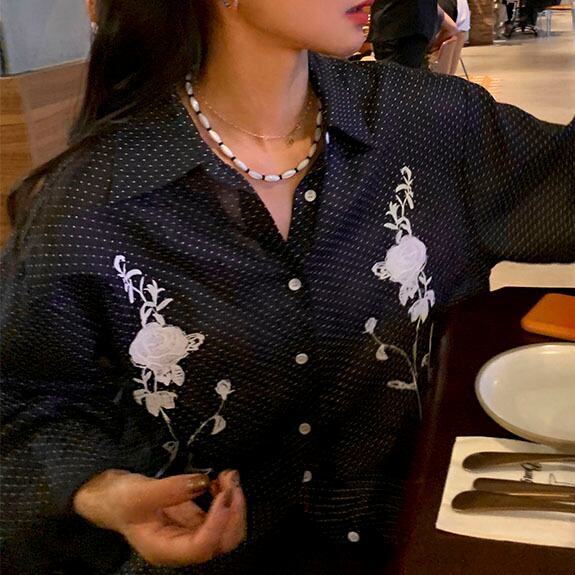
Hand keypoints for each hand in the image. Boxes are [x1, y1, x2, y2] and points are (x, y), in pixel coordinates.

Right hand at [73, 469, 245, 566]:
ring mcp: (190, 533)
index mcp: (165, 549)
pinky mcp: (193, 520)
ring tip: (227, 476)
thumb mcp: (138, 492)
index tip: (225, 493)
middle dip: (234, 511)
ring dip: (233, 503)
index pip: (202, 546)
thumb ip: (170, 489)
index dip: (219, 521)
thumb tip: (202, 482)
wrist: (107, 498)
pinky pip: (219, 516)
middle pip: (222, 542)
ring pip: (226, 530)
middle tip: (230, 479)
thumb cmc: (117, 499)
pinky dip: (226, 499)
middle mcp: (181, 547)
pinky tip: (218, 481)